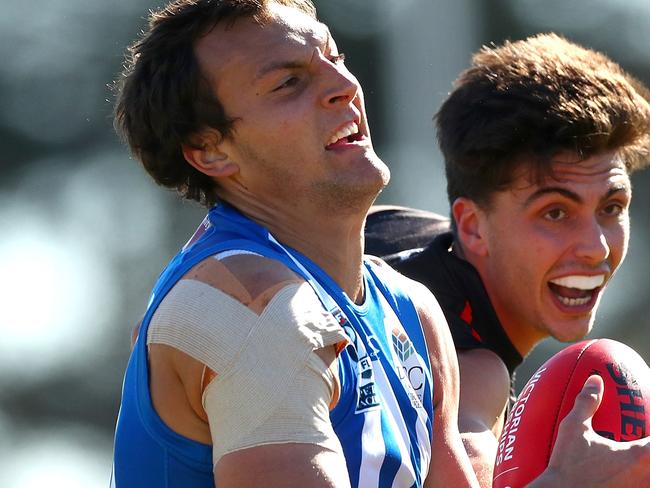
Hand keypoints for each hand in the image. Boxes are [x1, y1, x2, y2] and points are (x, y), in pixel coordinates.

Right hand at [528, 375, 649, 487]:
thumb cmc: (568, 467)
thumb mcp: (573, 429)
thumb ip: (587, 403)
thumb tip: (595, 380)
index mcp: (641, 456)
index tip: (647, 422)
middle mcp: (647, 476)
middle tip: (644, 440)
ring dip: (648, 467)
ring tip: (641, 461)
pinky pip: (642, 486)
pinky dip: (641, 479)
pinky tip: (630, 477)